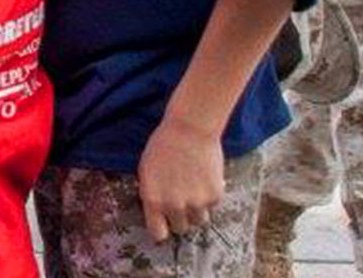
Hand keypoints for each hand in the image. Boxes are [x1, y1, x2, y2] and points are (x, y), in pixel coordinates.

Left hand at [137, 114, 224, 241]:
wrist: (190, 128)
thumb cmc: (163, 146)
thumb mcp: (147, 171)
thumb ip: (152, 195)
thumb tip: (157, 213)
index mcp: (154, 200)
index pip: (158, 233)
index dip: (161, 229)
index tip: (164, 225)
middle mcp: (175, 206)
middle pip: (180, 228)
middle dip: (180, 217)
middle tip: (180, 199)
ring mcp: (197, 203)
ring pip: (199, 220)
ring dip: (196, 209)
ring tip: (192, 187)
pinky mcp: (215, 196)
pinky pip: (212, 206)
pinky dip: (209, 196)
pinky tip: (203, 177)